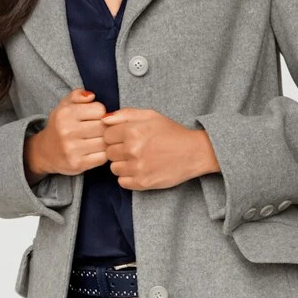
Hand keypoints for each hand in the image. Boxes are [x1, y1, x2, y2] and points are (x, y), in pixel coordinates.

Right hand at [24, 89, 111, 179]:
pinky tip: (96, 151)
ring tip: (98, 140)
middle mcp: (67, 131)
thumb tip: (92, 96)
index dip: (101, 113)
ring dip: (106, 142)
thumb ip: (77, 95)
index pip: (99, 109)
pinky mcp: (77, 164)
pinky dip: (103, 154)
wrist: (45, 152)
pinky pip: (102, 158)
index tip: (95, 117)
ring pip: (105, 142)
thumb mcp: (64, 106)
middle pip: (103, 126)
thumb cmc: (60, 126)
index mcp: (65, 114)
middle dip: (105, 128)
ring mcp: (72, 149)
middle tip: (100, 130)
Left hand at [99, 109, 220, 189]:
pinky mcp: (142, 183)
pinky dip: (128, 177)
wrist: (194, 152)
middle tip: (134, 149)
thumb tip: (104, 119)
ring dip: (122, 164)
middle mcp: (132, 150)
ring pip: (114, 168)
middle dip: (118, 150)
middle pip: (109, 152)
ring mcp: (137, 168)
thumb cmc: (172, 133)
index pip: (106, 135)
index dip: (115, 136)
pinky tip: (140, 170)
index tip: (125, 138)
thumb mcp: (151, 115)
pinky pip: (122, 182)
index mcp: (132, 131)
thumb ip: (125, 114)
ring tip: (138, 160)